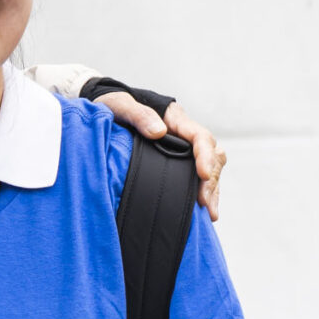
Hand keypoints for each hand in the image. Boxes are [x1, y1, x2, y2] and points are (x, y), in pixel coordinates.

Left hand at [93, 92, 226, 218]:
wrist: (106, 109)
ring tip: (210, 214)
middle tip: (206, 205)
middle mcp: (184, 133)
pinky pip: (194, 176)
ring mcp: (182, 148)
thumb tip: (159, 132)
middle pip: (211, 155)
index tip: (203, 175)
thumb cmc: (113, 104)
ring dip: (211, 190)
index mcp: (175, 119)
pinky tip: (200, 212)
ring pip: (209, 167)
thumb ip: (139, 115)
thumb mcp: (120, 105)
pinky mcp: (176, 161)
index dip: (205, 156)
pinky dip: (200, 192)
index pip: (200, 136)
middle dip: (212, 180)